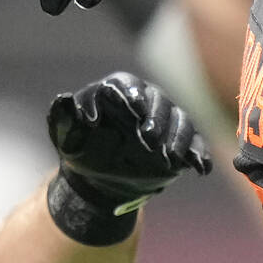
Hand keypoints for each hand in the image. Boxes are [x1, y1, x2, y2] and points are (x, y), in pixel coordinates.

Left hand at [49, 72, 211, 214]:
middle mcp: (145, 102)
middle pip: (158, 101)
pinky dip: (198, 155)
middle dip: (156, 118)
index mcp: (116, 92)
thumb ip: (62, 117)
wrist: (100, 177)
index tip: (134, 108)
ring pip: (180, 121)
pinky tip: (199, 167)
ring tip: (169, 158)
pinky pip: (195, 144)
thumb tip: (65, 100)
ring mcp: (165, 122)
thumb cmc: (82, 149)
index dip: (131, 94)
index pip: (127, 85)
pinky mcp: (178, 144)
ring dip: (177, 138)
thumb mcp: (65, 136)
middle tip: (148, 138)